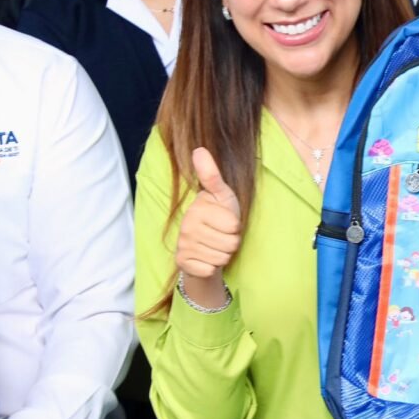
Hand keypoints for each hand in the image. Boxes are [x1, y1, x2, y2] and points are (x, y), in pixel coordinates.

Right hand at [175, 148, 242, 303]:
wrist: (204, 247)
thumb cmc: (218, 219)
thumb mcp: (222, 195)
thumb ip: (212, 175)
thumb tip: (199, 149)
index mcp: (197, 208)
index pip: (234, 226)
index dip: (235, 227)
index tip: (225, 222)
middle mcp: (186, 226)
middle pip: (230, 243)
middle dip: (231, 242)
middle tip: (221, 236)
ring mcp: (182, 245)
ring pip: (221, 257)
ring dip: (223, 254)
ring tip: (215, 246)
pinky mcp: (182, 262)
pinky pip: (210, 269)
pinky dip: (212, 267)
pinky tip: (206, 258)